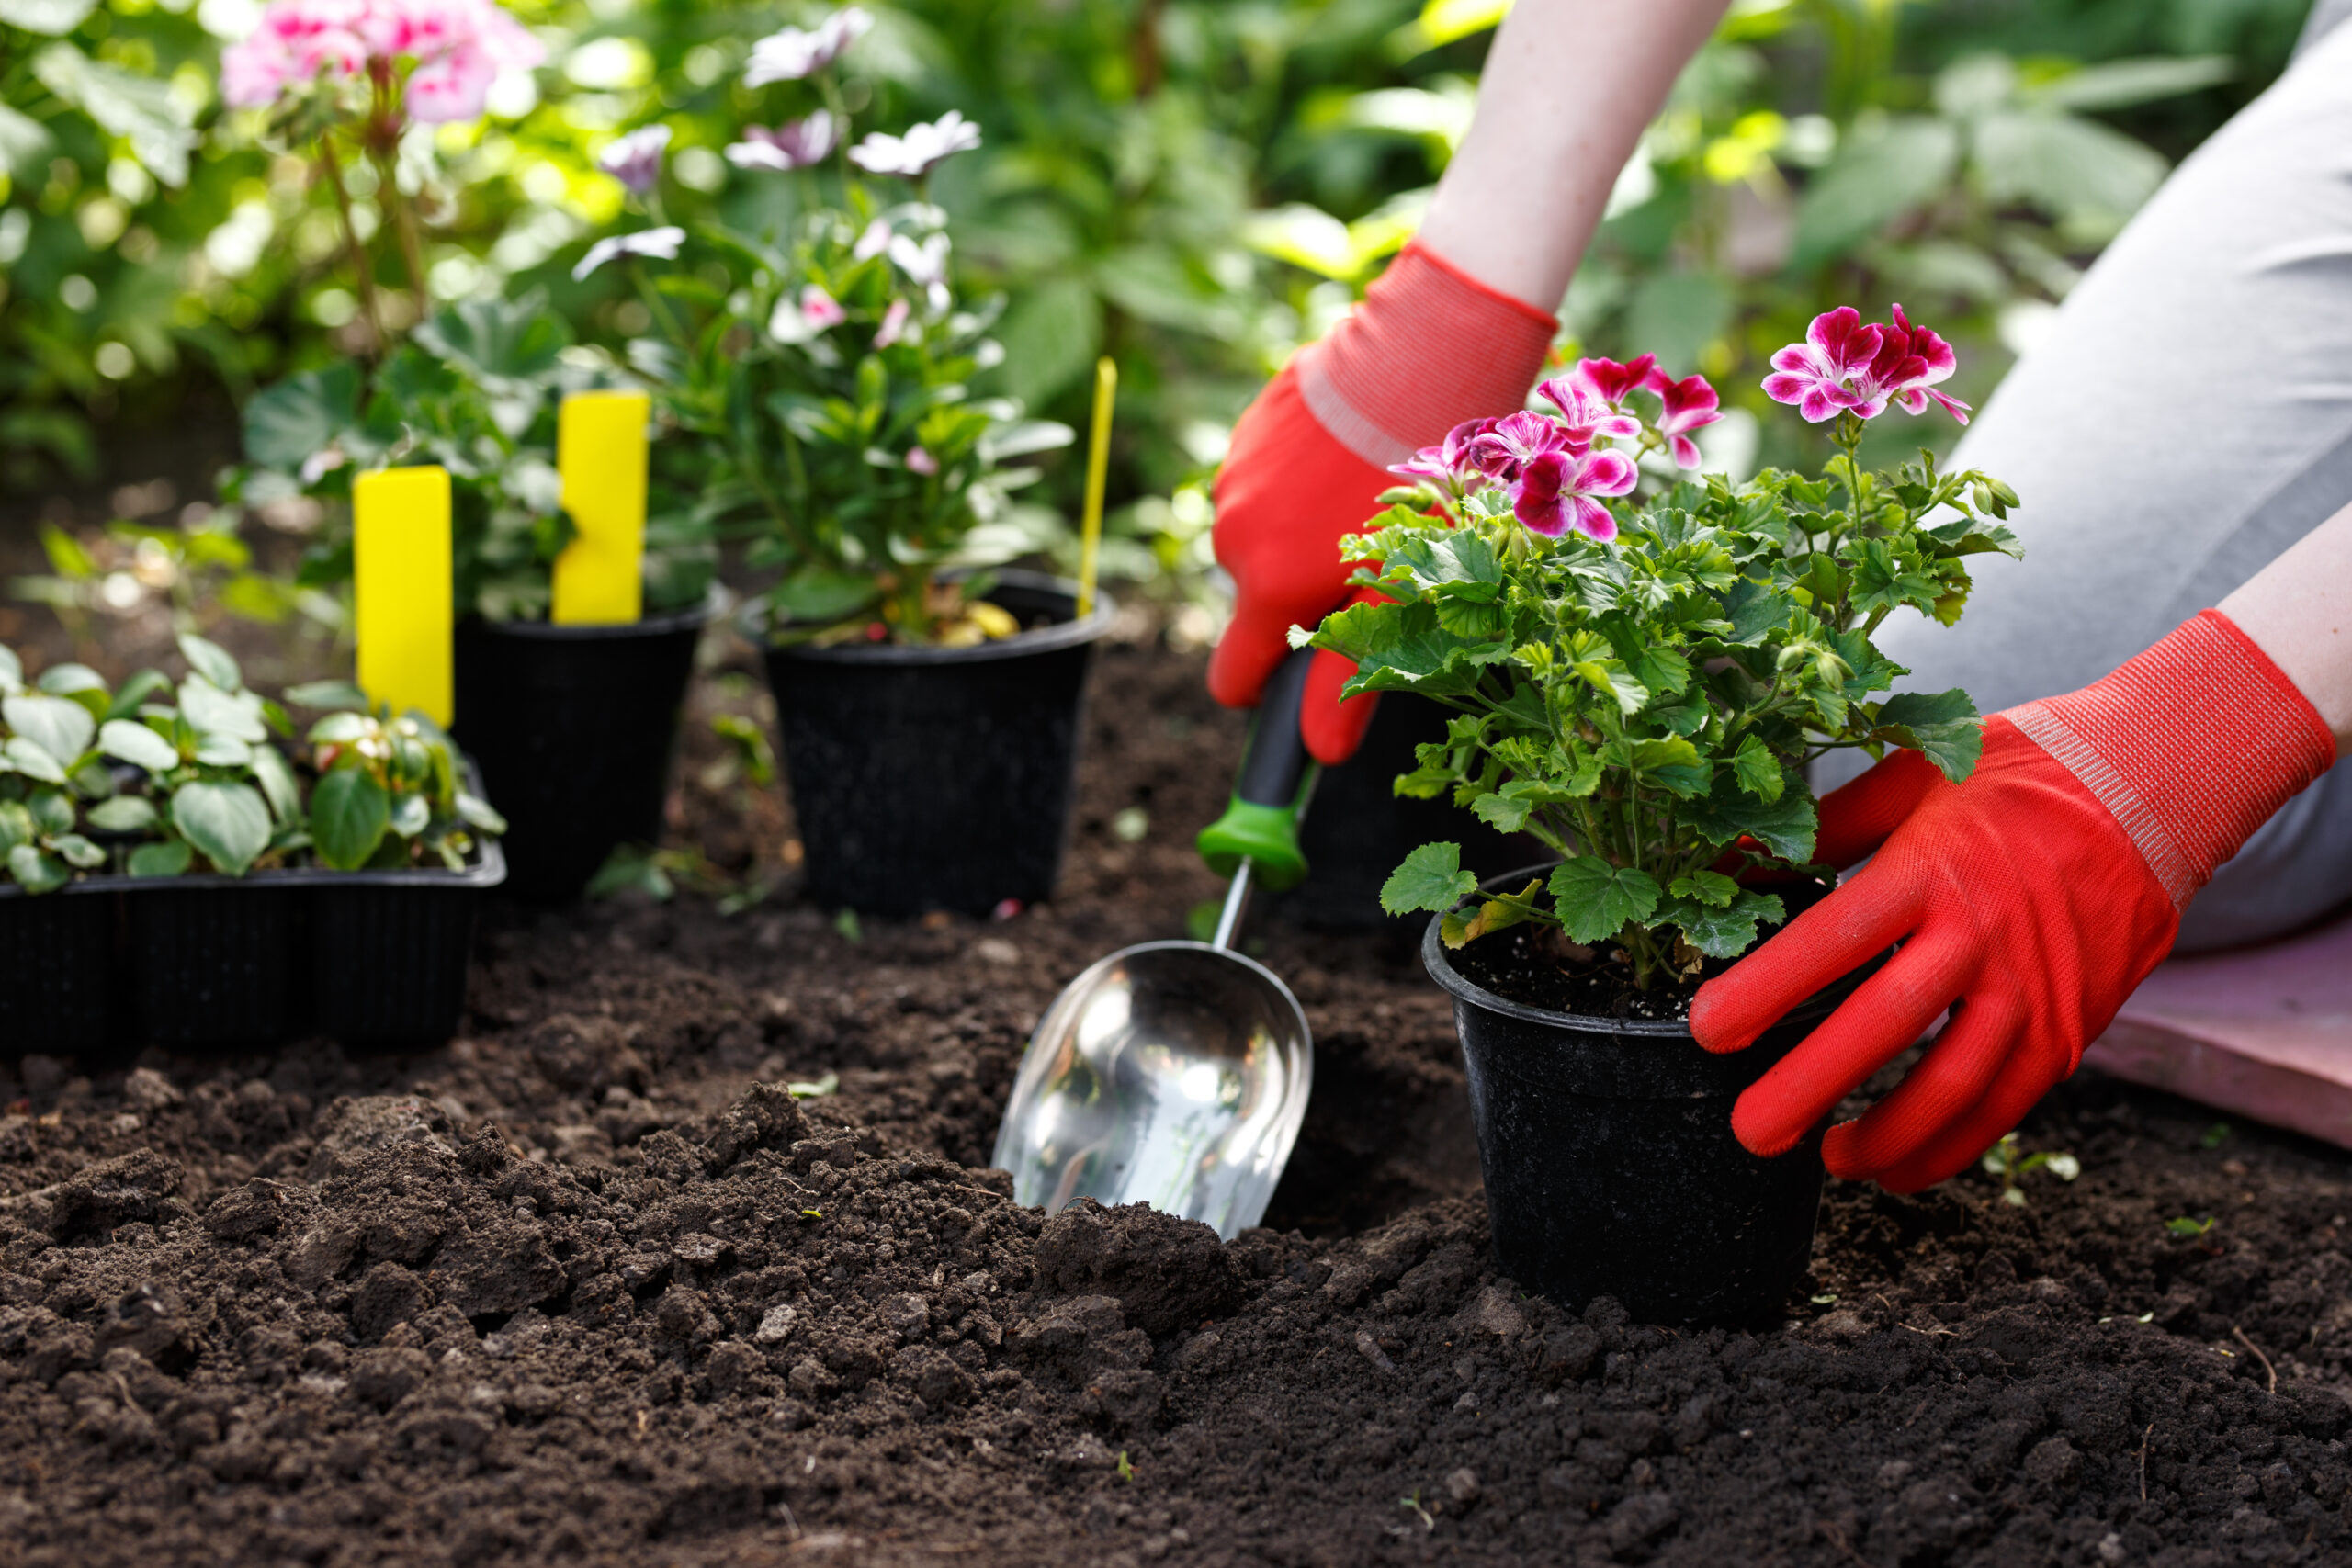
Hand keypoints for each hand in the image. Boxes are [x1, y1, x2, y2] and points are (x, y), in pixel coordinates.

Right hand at [1207, 241, 1553, 764]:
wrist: (1422, 358)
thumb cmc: (1425, 486)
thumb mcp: (1403, 593)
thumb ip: (1349, 674)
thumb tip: (1320, 753)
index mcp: (1270, 589)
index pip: (1231, 679)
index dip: (1263, 691)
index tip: (1298, 679)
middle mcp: (1235, 540)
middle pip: (1256, 600)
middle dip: (1303, 593)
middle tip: (1376, 558)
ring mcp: (1235, 483)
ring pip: (1261, 538)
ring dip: (1301, 533)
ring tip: (1369, 495)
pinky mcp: (1247, 433)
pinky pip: (1263, 483)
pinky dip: (1298, 482)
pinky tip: (1350, 455)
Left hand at [1692, 610, 2335, 1190]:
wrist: (2153, 788)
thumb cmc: (2013, 774)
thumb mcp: (1913, 774)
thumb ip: (1822, 827)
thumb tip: (1731, 858)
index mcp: (1928, 869)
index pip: (1832, 940)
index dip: (1767, 989)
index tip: (1708, 1030)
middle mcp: (1980, 936)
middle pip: (1884, 1027)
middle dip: (1808, 1087)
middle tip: (1750, 1131)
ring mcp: (2031, 989)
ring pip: (1952, 1088)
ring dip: (1883, 1137)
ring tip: (1825, 1158)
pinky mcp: (2069, 1029)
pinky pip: (2004, 1107)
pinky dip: (1948, 1148)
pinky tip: (1897, 1166)